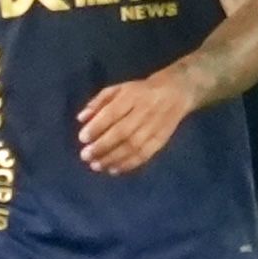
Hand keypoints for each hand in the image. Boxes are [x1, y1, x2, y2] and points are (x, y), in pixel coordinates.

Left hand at [78, 68, 195, 174]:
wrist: (176, 92)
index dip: (97, 127)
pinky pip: (145, 154)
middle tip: (86, 156)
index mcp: (131, 96)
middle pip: (122, 132)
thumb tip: (81, 118)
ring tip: (97, 165)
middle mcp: (144, 112)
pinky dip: (128, 164)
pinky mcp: (162, 139)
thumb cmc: (140, 91)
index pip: (112, 113)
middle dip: (102, 146)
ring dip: (113, 158)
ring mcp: (154, 127)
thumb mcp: (119, 89)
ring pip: (133, 147)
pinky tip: (114, 169)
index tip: (82, 138)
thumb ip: (99, 102)